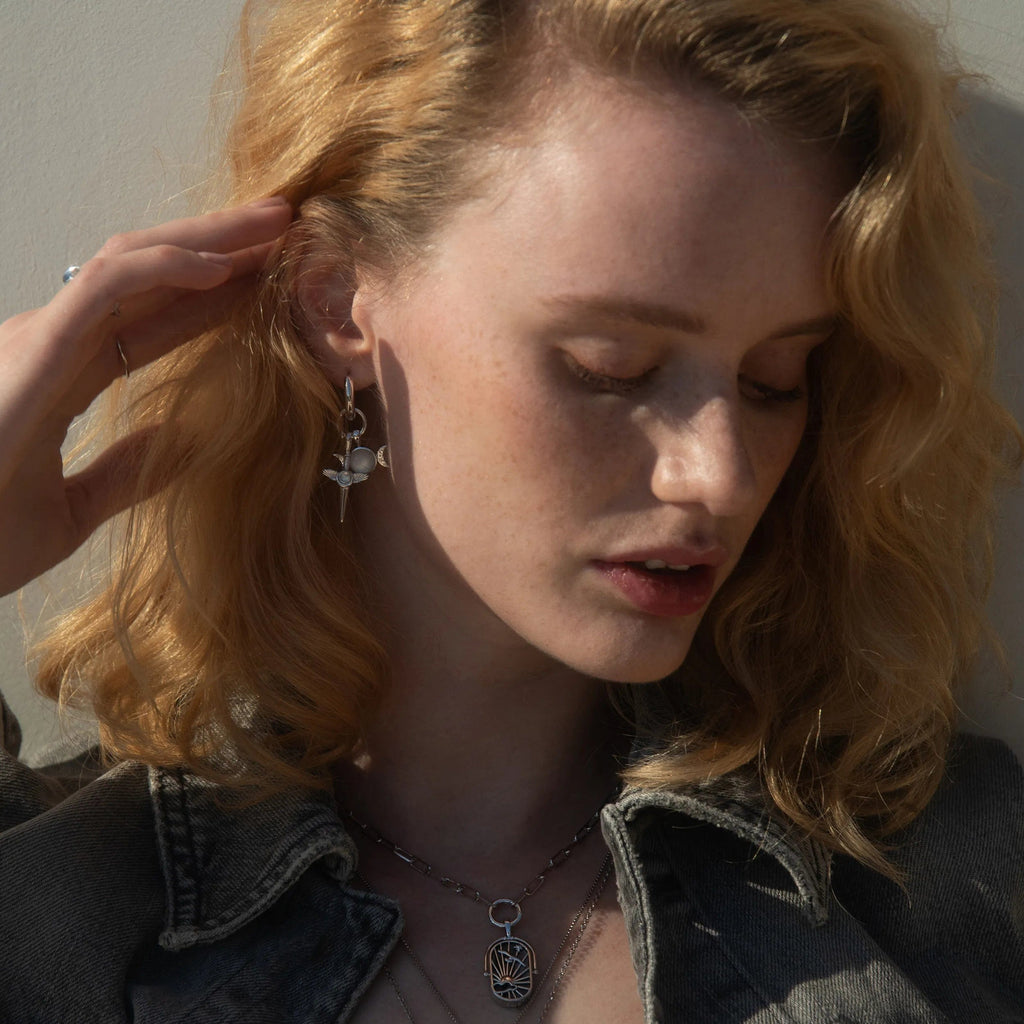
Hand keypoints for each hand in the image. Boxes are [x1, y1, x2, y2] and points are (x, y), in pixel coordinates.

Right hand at [0, 197, 293, 596]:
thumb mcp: (74, 509)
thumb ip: (128, 471)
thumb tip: (190, 443)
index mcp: (62, 376)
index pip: (153, 322)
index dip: (214, 299)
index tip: (273, 284)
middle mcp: (51, 344)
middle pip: (151, 278)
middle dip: (222, 246)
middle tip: (290, 229)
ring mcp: (38, 339)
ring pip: (135, 263)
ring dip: (210, 239)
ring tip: (277, 225)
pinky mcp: (31, 349)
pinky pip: (106, 287)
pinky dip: (166, 269)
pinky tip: (223, 268)